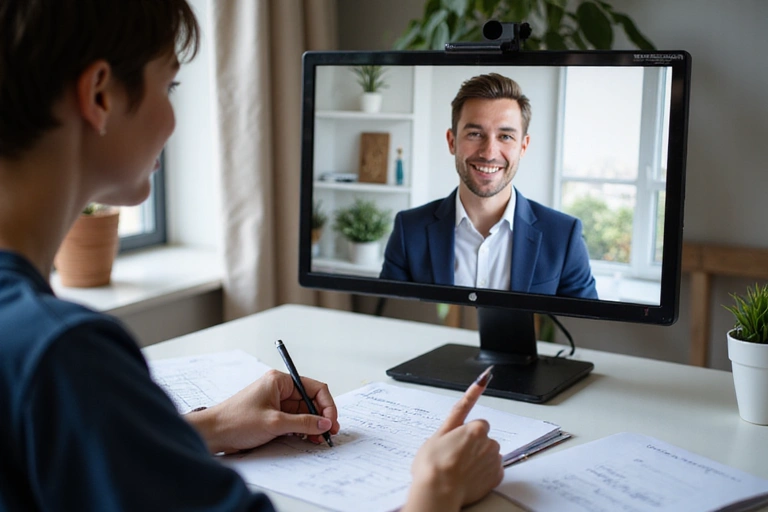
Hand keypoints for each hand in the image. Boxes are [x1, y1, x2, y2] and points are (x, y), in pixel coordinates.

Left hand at [186, 370, 339, 453]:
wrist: (212, 434)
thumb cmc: (236, 421)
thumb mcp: (274, 422)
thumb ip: (303, 422)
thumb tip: (325, 423)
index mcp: (280, 381)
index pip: (314, 388)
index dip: (326, 404)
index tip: (331, 421)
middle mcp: (280, 390)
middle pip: (311, 401)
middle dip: (322, 417)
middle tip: (329, 433)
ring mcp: (276, 404)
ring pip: (304, 413)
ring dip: (313, 425)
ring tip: (319, 439)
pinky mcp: (272, 418)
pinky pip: (294, 422)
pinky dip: (303, 430)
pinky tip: (308, 439)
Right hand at [402, 375, 503, 511]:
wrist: (438, 492)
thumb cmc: (434, 463)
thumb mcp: (439, 432)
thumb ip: (458, 412)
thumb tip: (479, 382)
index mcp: (476, 429)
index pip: (478, 424)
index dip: (465, 434)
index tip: (458, 442)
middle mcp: (490, 443)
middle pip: (484, 440)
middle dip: (473, 446)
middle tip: (454, 457)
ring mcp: (494, 461)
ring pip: (489, 455)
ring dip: (479, 459)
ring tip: (460, 469)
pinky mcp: (496, 478)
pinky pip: (493, 470)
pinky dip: (484, 473)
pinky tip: (469, 477)